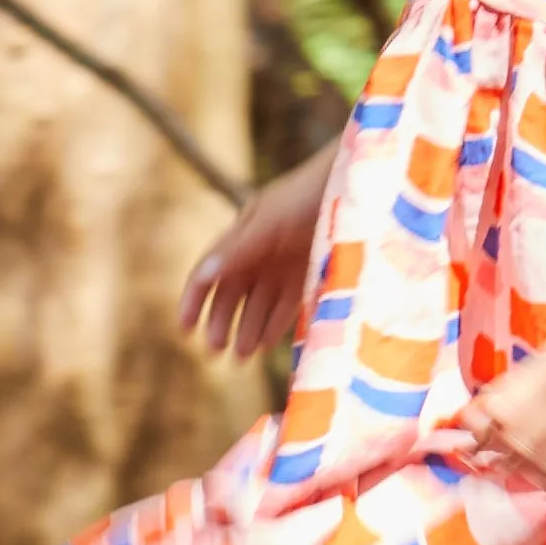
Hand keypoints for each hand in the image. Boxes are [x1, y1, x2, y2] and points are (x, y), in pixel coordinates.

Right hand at [179, 140, 337, 357]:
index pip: (210, 273)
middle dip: (222, 322)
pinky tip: (264, 346)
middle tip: (215, 351)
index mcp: (243, 235)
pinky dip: (274, 325)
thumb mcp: (271, 222)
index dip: (195, 300)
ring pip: (259, 305)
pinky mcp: (313, 276)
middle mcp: (262, 252)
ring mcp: (287, 265)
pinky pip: (288, 306)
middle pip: (233, 294)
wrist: (359, 186)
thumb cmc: (309, 196)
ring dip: (247, 329)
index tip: (186, 329)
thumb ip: (239, 249)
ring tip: (239, 358)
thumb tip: (204, 277)